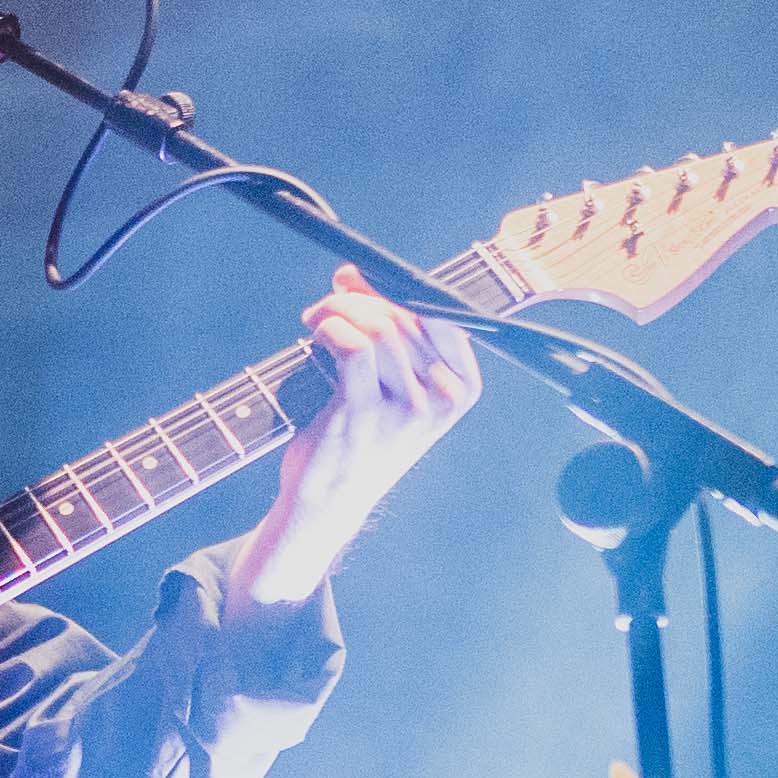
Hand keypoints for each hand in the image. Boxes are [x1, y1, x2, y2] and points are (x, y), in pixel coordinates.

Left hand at [230, 266, 482, 611]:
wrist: (328, 501)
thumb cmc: (360, 439)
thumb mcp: (394, 389)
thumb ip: (389, 334)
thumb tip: (353, 275)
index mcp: (461, 390)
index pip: (443, 316)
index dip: (398, 288)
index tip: (359, 280)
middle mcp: (441, 401)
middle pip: (406, 318)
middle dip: (360, 298)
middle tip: (327, 303)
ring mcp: (405, 410)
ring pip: (379, 328)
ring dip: (339, 310)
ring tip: (316, 318)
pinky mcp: (364, 414)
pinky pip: (353, 346)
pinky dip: (331, 327)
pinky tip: (316, 332)